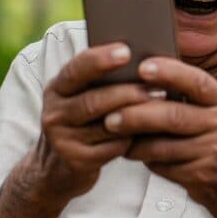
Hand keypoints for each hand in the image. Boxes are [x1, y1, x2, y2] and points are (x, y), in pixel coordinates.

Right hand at [38, 43, 157, 200]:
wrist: (59, 166)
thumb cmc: (85, 120)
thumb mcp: (83, 96)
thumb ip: (103, 80)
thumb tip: (146, 59)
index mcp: (58, 88)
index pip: (76, 69)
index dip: (100, 60)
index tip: (126, 51)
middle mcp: (54, 112)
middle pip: (94, 100)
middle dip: (128, 92)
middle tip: (159, 87)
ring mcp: (63, 139)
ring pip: (106, 125)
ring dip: (137, 115)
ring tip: (162, 106)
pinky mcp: (76, 161)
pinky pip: (112, 148)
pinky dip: (133, 139)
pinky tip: (152, 132)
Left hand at [107, 56, 216, 210]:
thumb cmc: (209, 135)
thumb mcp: (208, 110)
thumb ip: (183, 94)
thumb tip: (139, 75)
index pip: (197, 82)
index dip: (169, 73)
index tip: (141, 67)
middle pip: (173, 115)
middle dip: (137, 114)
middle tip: (110, 114)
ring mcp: (213, 151)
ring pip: (163, 145)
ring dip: (133, 140)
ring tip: (113, 133)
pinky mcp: (200, 174)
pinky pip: (162, 164)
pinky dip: (142, 157)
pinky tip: (129, 151)